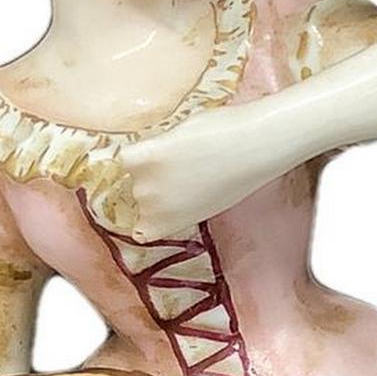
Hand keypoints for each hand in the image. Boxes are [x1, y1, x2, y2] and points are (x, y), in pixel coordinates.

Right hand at [104, 114, 250, 242]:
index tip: (155, 201)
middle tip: (180, 166)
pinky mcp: (139, 161)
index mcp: (171, 226)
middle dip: (153, 180)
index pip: (142, 231)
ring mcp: (145, 188)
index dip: (148, 213)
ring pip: (132, 170)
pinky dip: (140, 148)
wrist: (250, 149)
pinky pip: (126, 155)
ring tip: (179, 153)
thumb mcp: (209, 202)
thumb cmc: (240, 174)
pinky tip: (164, 144)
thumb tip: (171, 186)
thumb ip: (184, 203)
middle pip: (138, 195)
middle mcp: (154, 212)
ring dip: (147, 160)